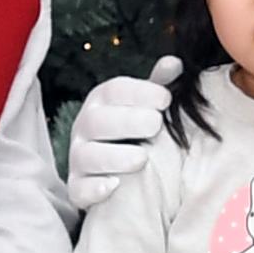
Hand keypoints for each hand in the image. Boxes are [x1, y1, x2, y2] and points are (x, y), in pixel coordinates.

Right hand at [66, 56, 181, 209]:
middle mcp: (84, 128)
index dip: (138, 92)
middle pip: (97, 121)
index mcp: (101, 103)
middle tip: (156, 125)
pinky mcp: (78, 188)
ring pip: (87, 156)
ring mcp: (79, 158)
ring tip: (143, 158)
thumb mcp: (147, 107)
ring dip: (114, 156)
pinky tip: (115, 186)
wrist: (118, 173)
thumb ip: (159, 86)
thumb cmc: (135, 132)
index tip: (166, 99)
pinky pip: (79, 189)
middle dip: (126, 121)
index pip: (113, 91)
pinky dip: (94, 189)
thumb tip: (175, 63)